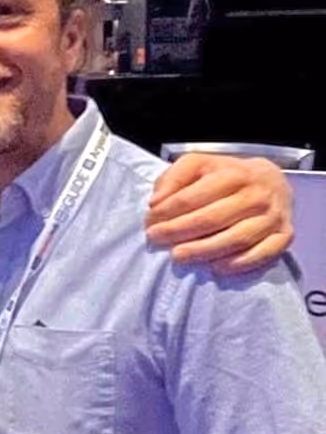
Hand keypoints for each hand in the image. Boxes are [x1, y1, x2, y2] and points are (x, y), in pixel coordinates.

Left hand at [146, 153, 292, 274]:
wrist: (271, 181)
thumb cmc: (226, 175)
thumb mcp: (197, 165)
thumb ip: (173, 178)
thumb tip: (156, 202)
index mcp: (233, 174)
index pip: (192, 197)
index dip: (166, 213)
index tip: (149, 222)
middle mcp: (256, 195)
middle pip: (211, 219)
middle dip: (178, 232)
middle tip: (156, 239)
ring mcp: (272, 216)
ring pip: (236, 239)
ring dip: (203, 251)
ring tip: (179, 256)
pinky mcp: (284, 235)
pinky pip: (262, 254)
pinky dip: (238, 264)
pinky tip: (215, 268)